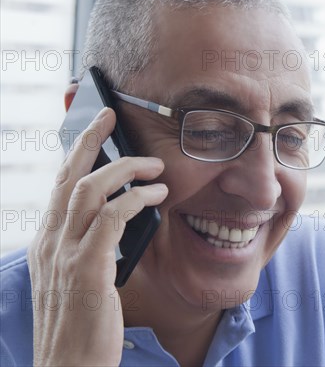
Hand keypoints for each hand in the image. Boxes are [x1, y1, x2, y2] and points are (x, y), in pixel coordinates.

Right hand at [27, 108, 167, 365]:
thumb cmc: (80, 326)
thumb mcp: (79, 280)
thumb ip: (91, 247)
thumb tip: (119, 219)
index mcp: (48, 242)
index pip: (60, 187)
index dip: (76, 155)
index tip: (95, 132)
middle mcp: (51, 242)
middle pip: (68, 176)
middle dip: (89, 141)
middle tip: (111, 117)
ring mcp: (66, 254)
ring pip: (90, 189)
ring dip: (125, 169)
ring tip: (155, 165)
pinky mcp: (88, 269)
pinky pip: (113, 218)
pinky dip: (136, 199)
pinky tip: (157, 195)